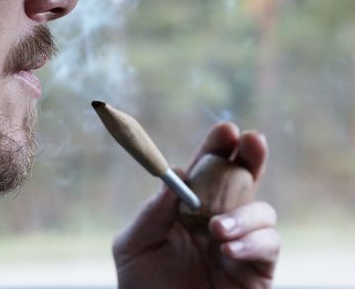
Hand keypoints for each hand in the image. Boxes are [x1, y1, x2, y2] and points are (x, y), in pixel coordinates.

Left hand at [113, 122, 279, 288]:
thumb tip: (173, 173)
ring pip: (262, 211)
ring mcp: (239, 244)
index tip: (225, 130)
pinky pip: (269, 245)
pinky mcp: (257, 270)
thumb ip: (151, 211)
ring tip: (216, 229)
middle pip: (243, 181)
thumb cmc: (142, 288)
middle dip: (251, 157)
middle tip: (251, 140)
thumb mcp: (133, 246)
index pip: (206, 172)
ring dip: (244, 213)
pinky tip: (229, 248)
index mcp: (187, 210)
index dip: (217, 149)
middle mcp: (216, 221)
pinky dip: (253, 240)